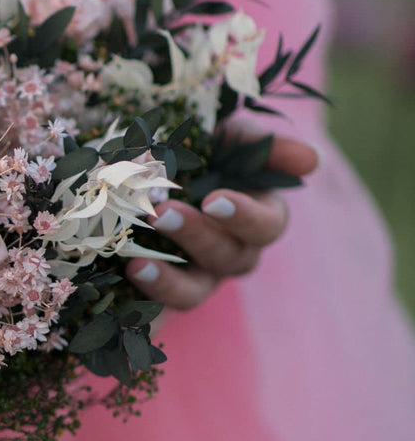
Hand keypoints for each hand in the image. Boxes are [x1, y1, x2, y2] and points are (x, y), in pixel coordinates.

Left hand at [126, 132, 318, 310]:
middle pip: (232, 257)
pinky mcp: (160, 294)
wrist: (130, 172)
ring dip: (170, 277)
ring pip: (195, 290)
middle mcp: (230, 250)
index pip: (268, 224)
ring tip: (137, 260)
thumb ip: (259, 141)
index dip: (245, 216)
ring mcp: (196, 277)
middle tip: (163, 213)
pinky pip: (159, 306)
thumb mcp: (220, 134)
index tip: (213, 199)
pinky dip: (146, 291)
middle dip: (198, 236)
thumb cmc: (190, 148)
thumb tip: (311, 159)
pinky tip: (128, 271)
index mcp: (253, 213)